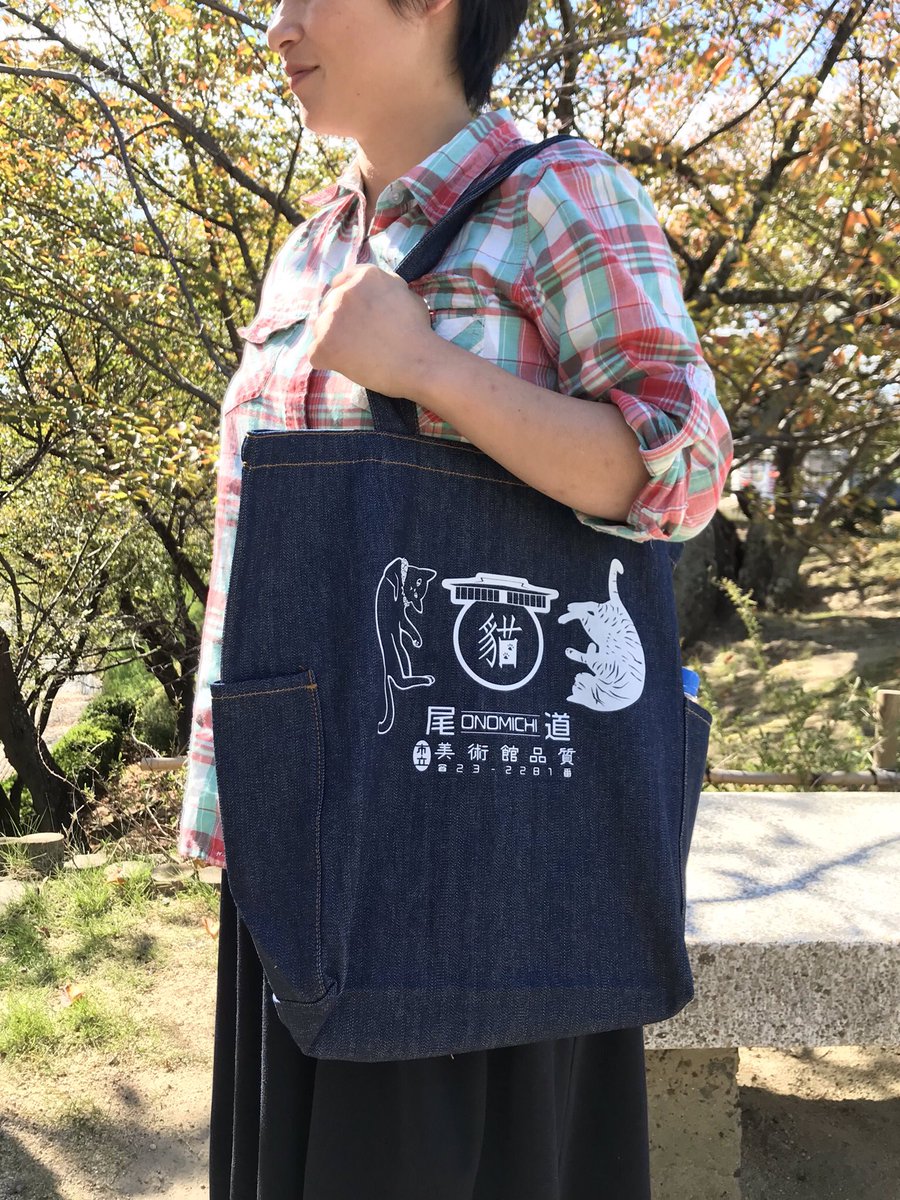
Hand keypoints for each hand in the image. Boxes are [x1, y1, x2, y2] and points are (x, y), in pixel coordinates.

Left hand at [307, 262, 436, 398]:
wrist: (419, 363)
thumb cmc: (418, 332)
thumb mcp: (406, 294)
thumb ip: (384, 289)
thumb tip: (374, 294)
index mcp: (364, 276)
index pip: (341, 282)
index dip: (348, 301)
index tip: (356, 316)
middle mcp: (343, 292)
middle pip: (329, 305)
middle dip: (340, 320)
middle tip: (360, 339)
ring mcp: (330, 319)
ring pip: (320, 328)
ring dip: (333, 339)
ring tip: (357, 354)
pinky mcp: (323, 345)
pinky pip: (316, 353)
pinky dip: (329, 361)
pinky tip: (349, 365)